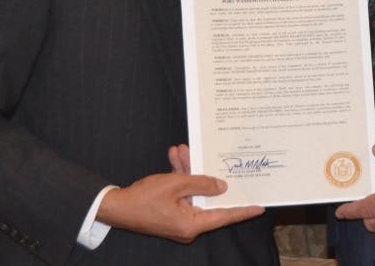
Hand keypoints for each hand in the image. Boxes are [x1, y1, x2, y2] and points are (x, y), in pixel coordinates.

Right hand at [98, 145, 262, 242]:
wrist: (115, 206)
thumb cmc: (144, 198)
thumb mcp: (176, 184)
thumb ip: (201, 183)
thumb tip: (221, 186)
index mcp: (192, 224)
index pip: (224, 216)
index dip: (242, 210)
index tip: (259, 207)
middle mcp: (188, 225)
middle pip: (207, 199)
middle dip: (206, 175)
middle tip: (217, 159)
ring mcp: (178, 219)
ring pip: (192, 192)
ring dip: (188, 170)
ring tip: (184, 149)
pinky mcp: (170, 212)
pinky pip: (181, 193)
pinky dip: (179, 176)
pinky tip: (175, 156)